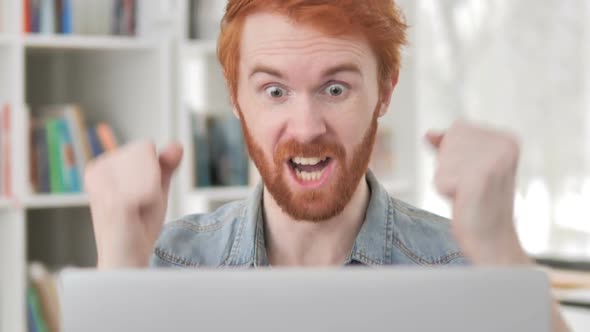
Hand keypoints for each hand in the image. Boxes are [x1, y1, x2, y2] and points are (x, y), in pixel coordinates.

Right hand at [84, 141, 182, 268]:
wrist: (126, 261)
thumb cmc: (138, 227)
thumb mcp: (155, 190)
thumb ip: (165, 166)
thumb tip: (177, 144)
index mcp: (101, 166)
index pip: (146, 148)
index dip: (154, 174)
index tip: (140, 196)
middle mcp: (97, 170)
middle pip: (148, 154)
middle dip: (154, 180)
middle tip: (141, 206)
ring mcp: (103, 184)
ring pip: (152, 167)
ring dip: (154, 191)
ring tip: (138, 212)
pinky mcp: (114, 199)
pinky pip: (152, 185)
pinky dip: (154, 200)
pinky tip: (137, 215)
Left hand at [426, 121, 530, 264]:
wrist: (493, 242)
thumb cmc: (479, 204)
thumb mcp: (466, 167)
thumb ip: (448, 145)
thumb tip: (428, 134)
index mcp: (507, 139)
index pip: (458, 129)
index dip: (455, 155)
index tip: (475, 175)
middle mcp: (504, 146)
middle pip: (448, 141)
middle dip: (449, 166)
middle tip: (470, 186)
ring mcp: (493, 161)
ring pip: (442, 159)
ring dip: (446, 179)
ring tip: (467, 194)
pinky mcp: (478, 178)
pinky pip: (440, 177)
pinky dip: (444, 190)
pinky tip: (463, 201)